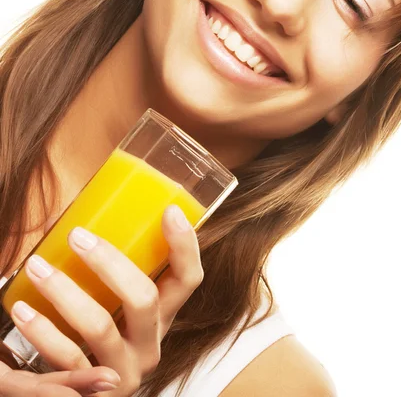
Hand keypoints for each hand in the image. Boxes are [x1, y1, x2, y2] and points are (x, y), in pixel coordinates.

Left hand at [5, 204, 203, 395]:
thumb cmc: (98, 338)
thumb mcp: (118, 309)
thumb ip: (114, 274)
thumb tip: (88, 221)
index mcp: (163, 316)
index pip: (189, 279)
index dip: (185, 246)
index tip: (170, 211)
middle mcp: (151, 344)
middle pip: (144, 299)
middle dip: (109, 262)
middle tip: (76, 236)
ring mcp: (125, 371)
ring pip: (101, 327)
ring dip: (65, 292)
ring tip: (36, 266)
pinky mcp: (96, 393)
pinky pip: (69, 359)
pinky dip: (42, 332)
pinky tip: (22, 310)